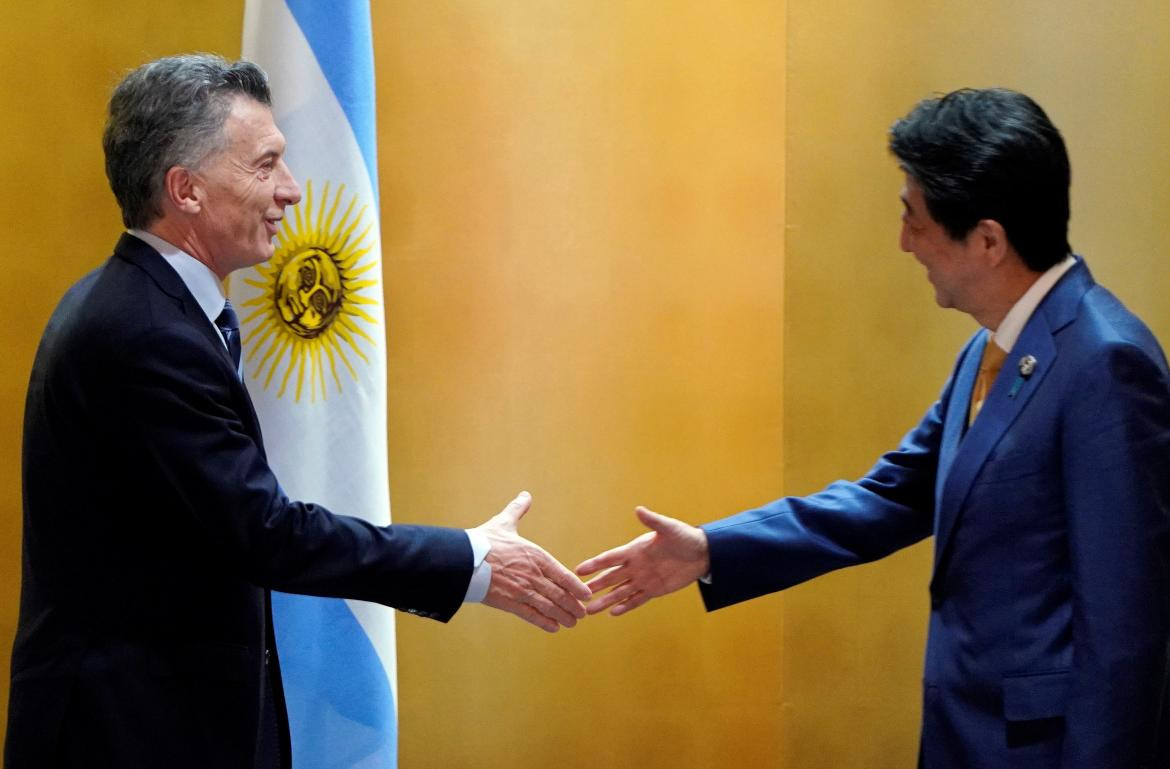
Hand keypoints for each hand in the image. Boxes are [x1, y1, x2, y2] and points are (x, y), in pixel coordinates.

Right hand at [473, 491, 591, 632]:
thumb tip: (525, 495)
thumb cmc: (483, 541)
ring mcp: (522, 590)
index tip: (586, 594)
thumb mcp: (503, 522)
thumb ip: (517, 510)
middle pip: (559, 594)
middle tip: (582, 614)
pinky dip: (544, 622)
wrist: (463, 559)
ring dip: (563, 616)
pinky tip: (553, 628)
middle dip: (573, 605)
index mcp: (536, 556)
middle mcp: (533, 575)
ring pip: (549, 607)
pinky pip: (531, 615)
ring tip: (572, 622)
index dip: (576, 587)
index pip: (563, 575)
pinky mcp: (509, 603)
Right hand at [575, 506, 709, 616]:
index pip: (610, 558)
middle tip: (578, 594)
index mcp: (635, 550)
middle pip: (610, 578)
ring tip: (590, 610)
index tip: (578, 569)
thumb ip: (653, 521)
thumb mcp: (669, 528)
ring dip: (605, 600)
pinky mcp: (654, 590)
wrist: (703, 553)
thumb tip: (639, 509)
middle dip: (595, 586)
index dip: (594, 564)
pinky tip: (613, 612)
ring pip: (620, 592)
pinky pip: (636, 600)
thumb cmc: (685, 537)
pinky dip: (625, 606)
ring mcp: (643, 579)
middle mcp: (635, 566)